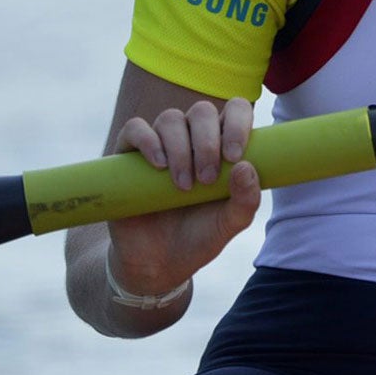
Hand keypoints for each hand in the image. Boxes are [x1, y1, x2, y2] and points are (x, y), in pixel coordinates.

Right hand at [105, 95, 260, 298]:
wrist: (158, 264)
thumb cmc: (199, 237)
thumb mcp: (229, 224)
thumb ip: (246, 200)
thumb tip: (246, 167)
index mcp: (222, 145)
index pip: (235, 110)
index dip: (238, 123)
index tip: (235, 157)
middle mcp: (192, 138)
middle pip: (202, 111)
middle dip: (208, 142)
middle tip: (207, 179)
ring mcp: (160, 144)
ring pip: (171, 118)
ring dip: (181, 149)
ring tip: (183, 185)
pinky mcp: (129, 155)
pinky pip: (135, 128)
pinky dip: (148, 141)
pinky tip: (159, 165)